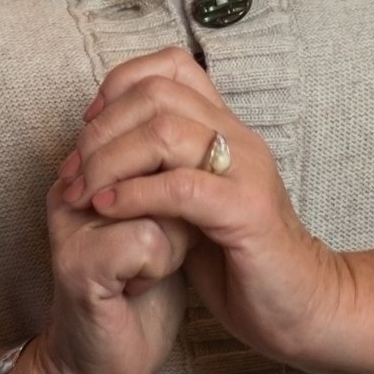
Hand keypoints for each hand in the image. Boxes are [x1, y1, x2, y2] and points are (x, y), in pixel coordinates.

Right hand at [12, 110, 198, 373]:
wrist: (109, 364)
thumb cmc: (142, 291)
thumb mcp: (165, 215)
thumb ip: (170, 172)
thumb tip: (202, 132)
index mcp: (89, 167)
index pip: (148, 120)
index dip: (186, 163)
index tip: (180, 209)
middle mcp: (73, 185)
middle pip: (157, 150)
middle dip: (184, 196)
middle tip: (168, 239)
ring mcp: (71, 222)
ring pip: (158, 197)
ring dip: (176, 235)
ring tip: (152, 262)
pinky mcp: (78, 262)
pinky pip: (148, 241)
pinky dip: (161, 266)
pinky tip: (140, 285)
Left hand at [57, 50, 344, 367]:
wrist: (301, 307)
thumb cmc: (241, 260)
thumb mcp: (192, 204)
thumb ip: (159, 170)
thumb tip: (98, 152)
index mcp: (225, 129)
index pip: (170, 67)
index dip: (118, 87)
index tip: (85, 128)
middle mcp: (238, 138)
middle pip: (155, 94)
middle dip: (101, 129)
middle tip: (73, 171)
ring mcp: (246, 171)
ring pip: (163, 131)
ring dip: (109, 161)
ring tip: (84, 193)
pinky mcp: (246, 211)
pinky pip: (180, 187)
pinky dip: (135, 194)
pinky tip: (109, 209)